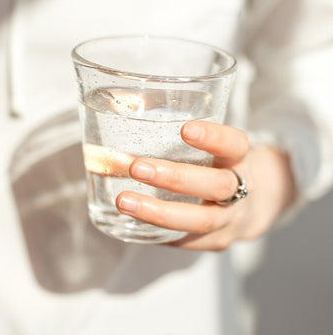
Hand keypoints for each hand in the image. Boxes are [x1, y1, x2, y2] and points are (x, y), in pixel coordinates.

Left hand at [116, 121, 295, 250]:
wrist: (250, 206)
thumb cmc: (215, 167)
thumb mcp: (209, 148)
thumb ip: (174, 138)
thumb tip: (115, 122)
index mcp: (239, 159)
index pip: (235, 144)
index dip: (213, 137)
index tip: (185, 129)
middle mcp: (241, 191)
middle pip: (216, 185)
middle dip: (175, 178)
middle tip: (137, 168)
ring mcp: (231, 221)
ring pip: (200, 220)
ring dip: (158, 212)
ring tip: (124, 201)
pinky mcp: (216, 242)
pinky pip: (187, 241)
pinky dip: (158, 232)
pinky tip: (132, 223)